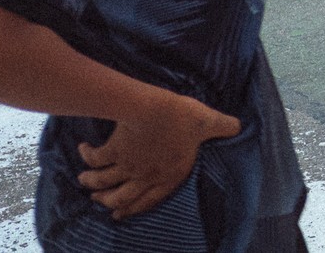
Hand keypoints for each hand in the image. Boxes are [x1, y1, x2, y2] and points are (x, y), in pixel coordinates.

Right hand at [74, 91, 238, 219]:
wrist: (154, 110)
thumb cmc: (183, 117)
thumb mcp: (208, 122)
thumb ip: (224, 127)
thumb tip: (241, 126)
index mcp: (168, 175)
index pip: (150, 200)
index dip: (135, 209)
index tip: (121, 214)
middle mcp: (145, 175)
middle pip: (121, 197)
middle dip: (108, 201)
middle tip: (99, 202)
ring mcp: (126, 166)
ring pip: (104, 182)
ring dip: (93, 183)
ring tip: (85, 181)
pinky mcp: (112, 151)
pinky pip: (95, 158)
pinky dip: (87, 157)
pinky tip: (83, 150)